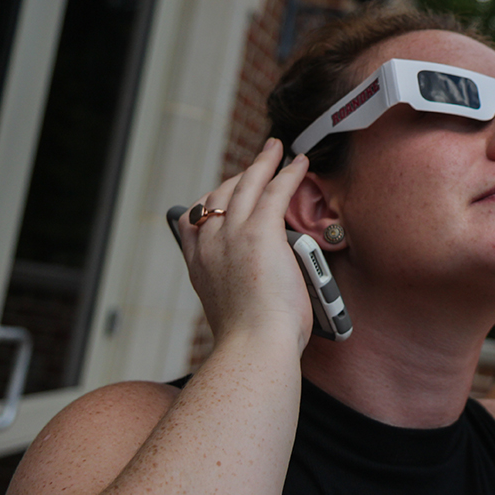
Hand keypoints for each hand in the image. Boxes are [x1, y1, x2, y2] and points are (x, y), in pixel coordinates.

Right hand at [176, 138, 313, 353]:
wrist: (253, 346)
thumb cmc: (251, 340)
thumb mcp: (230, 311)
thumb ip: (236, 291)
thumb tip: (256, 285)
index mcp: (199, 265)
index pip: (195, 221)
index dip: (211, 201)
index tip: (222, 192)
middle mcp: (210, 244)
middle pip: (221, 195)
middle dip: (240, 176)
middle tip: (258, 162)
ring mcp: (233, 235)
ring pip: (247, 185)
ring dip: (264, 162)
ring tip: (277, 148)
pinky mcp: (261, 232)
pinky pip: (276, 190)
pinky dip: (288, 173)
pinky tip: (299, 163)